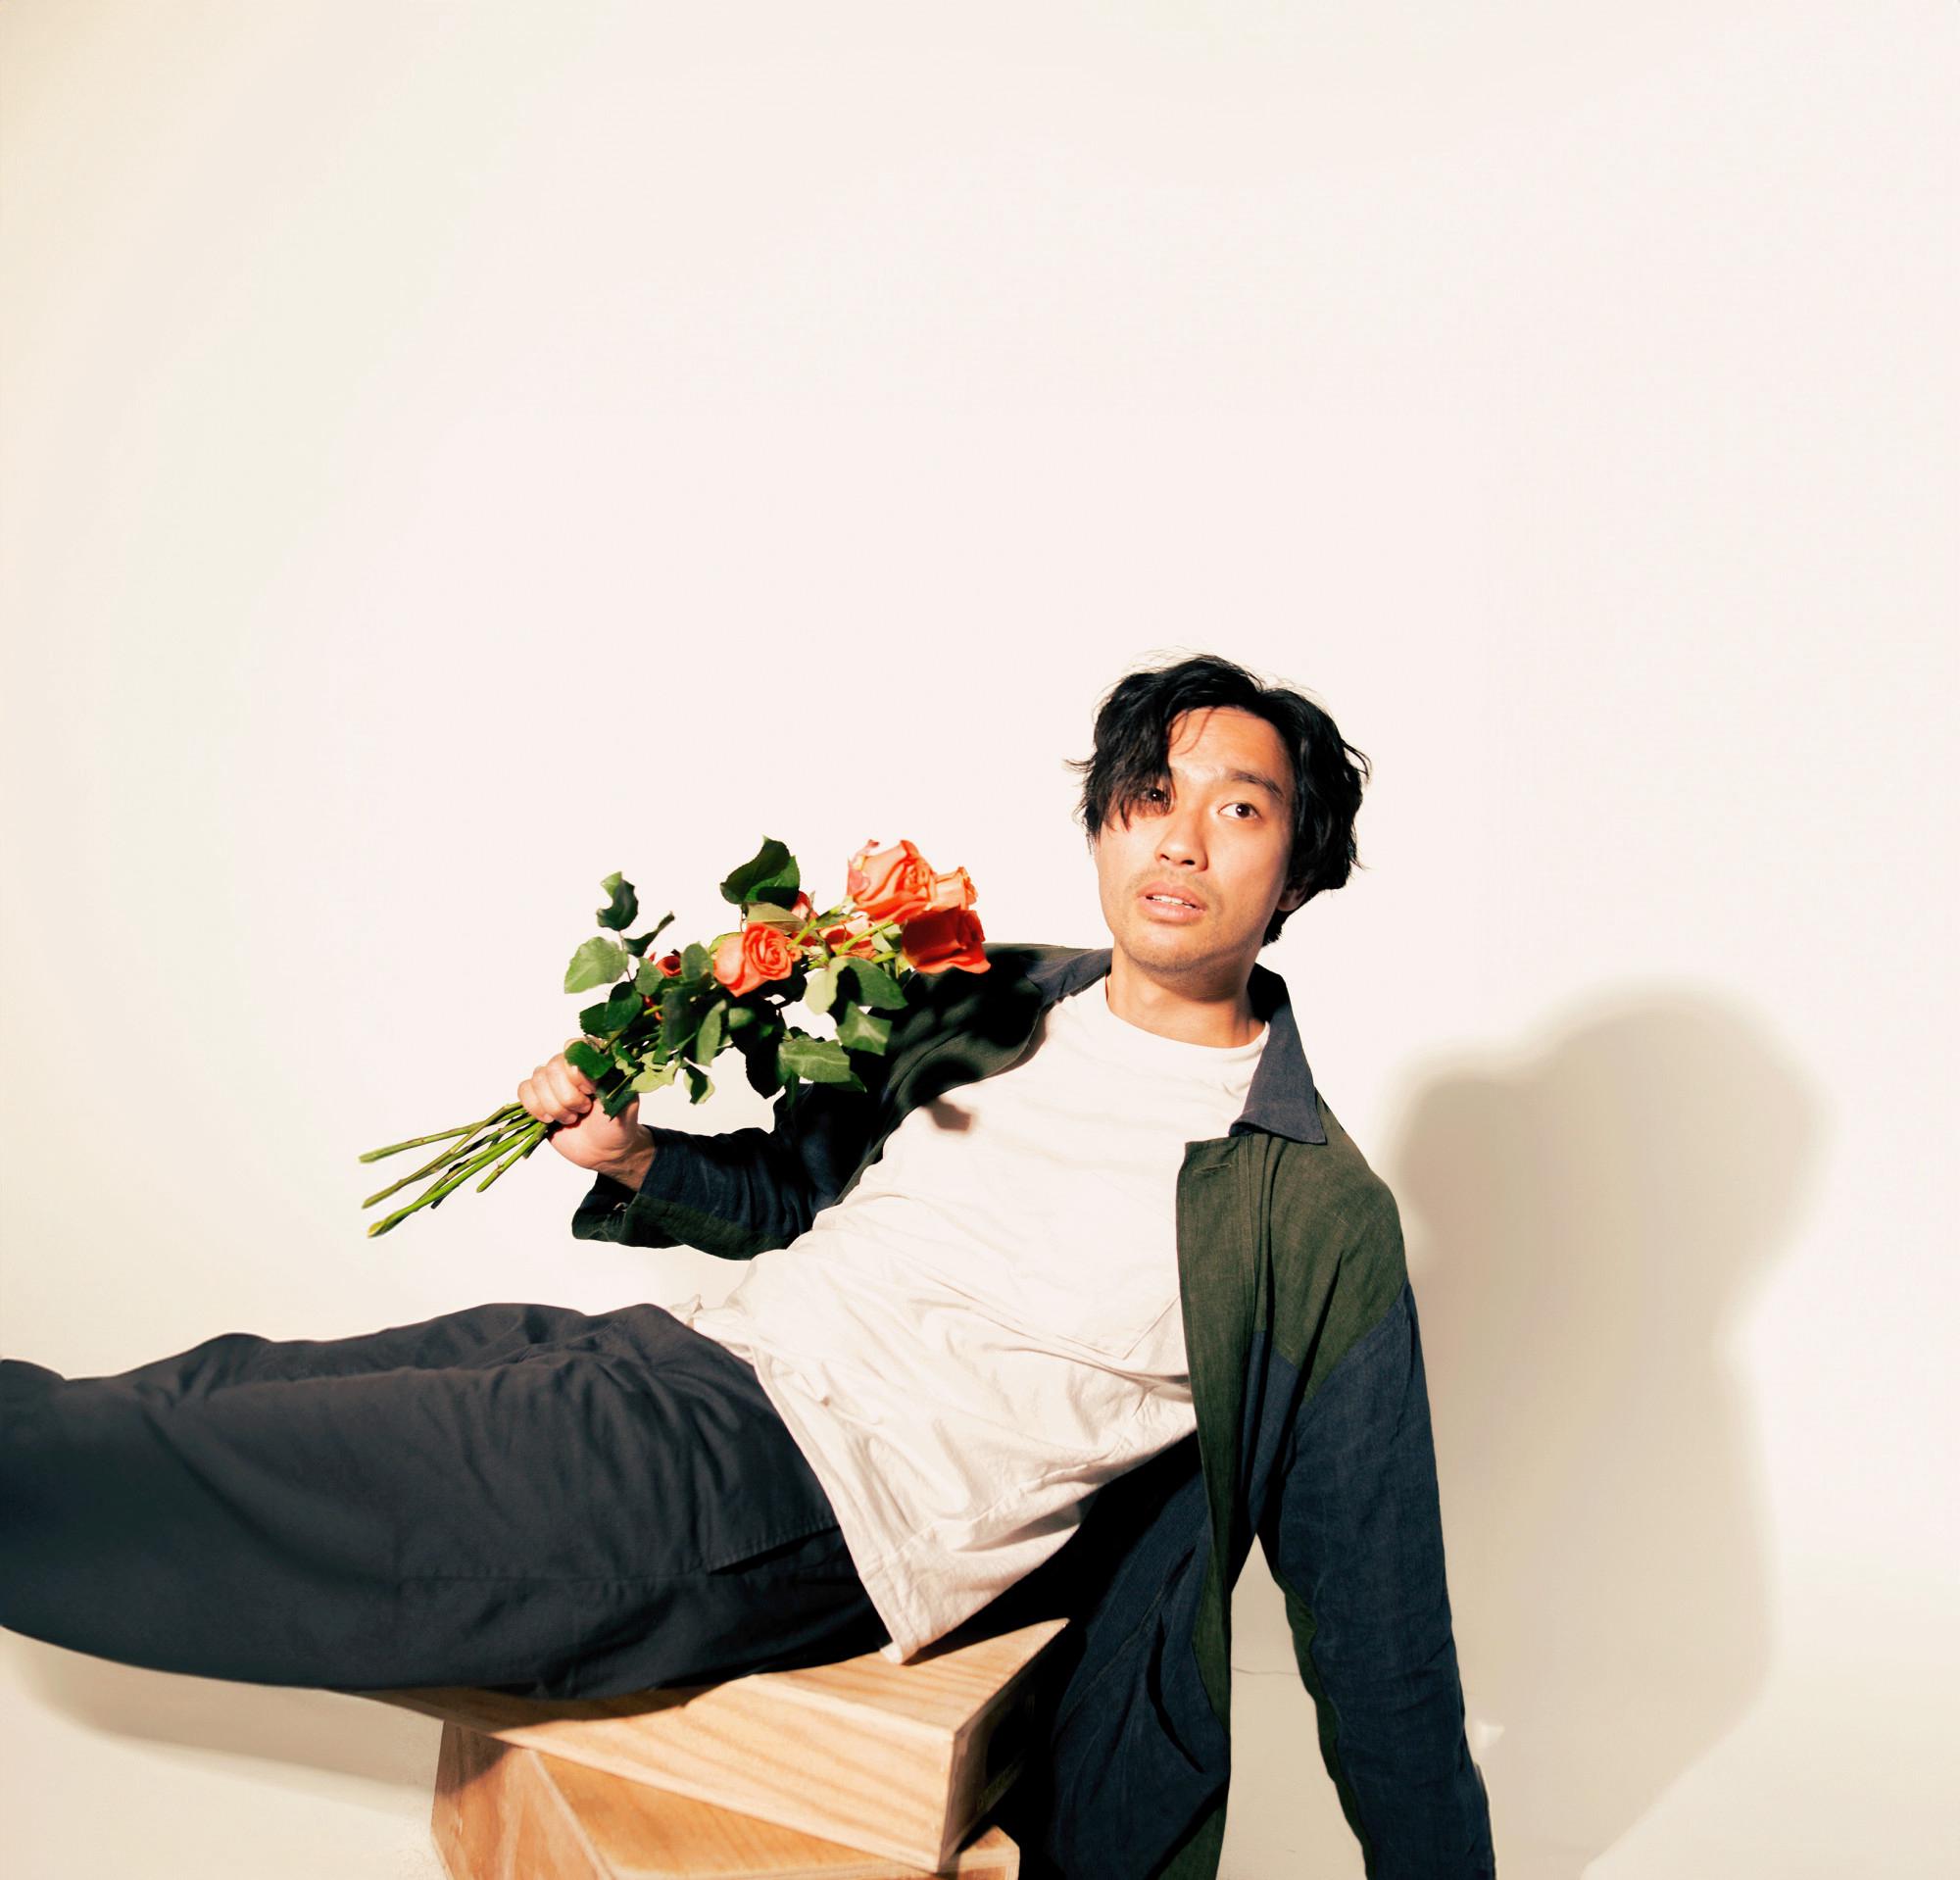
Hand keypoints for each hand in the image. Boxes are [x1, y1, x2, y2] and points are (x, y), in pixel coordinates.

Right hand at [519, 1037, 647, 1173]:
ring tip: (571, 1118)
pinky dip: (535, 1107)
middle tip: (584, 1110)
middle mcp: (572, 1066)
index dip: (577, 1072)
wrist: (603, 1152)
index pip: (575, 1048)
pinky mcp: (539, 1096)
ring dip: (554, 1106)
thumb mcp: (624, 1104)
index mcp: (595, 1061)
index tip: (590, 1091)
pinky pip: (524, 1089)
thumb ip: (611, 1080)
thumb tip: (589, 1062)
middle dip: (567, 1097)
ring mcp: (554, 1081)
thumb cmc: (617, 1126)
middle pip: (553, 1067)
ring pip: (537, 1079)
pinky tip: (550, 1119)